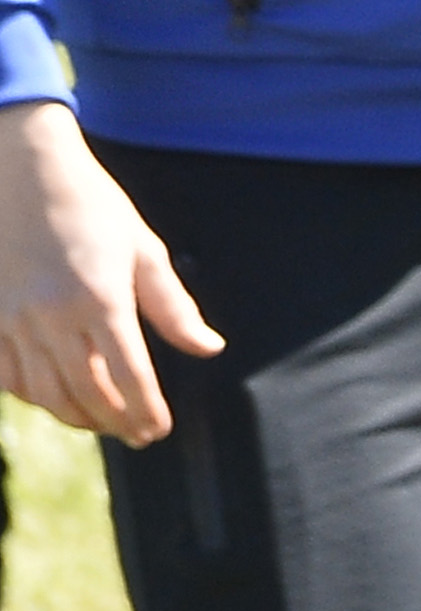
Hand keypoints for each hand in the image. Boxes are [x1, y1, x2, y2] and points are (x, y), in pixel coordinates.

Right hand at [0, 101, 218, 441]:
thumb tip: (210, 348)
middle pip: (87, 393)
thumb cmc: (93, 208)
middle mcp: (53, 317)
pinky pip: (8, 378)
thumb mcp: (144, 249)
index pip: (130, 375)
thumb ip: (174, 307)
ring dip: (77, 417)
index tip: (160, 429)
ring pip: (45, 394)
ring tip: (104, 423)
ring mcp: (14, 321)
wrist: (23, 174)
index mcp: (100, 299)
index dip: (146, 410)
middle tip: (137, 435)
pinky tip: (57, 398)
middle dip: (116, 423)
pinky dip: (34, 397)